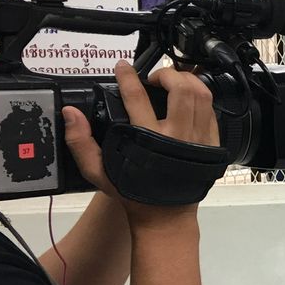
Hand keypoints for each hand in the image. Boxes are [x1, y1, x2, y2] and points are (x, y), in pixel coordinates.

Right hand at [64, 61, 218, 216]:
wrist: (165, 217)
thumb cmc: (133, 194)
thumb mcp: (98, 172)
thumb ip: (80, 141)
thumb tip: (71, 113)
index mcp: (148, 140)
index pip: (137, 97)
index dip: (128, 77)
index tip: (122, 67)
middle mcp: (177, 137)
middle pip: (181, 89)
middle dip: (167, 74)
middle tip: (155, 78)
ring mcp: (198, 140)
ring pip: (202, 96)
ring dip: (188, 81)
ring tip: (173, 82)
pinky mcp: (212, 145)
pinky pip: (212, 111)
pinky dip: (201, 98)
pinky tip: (189, 99)